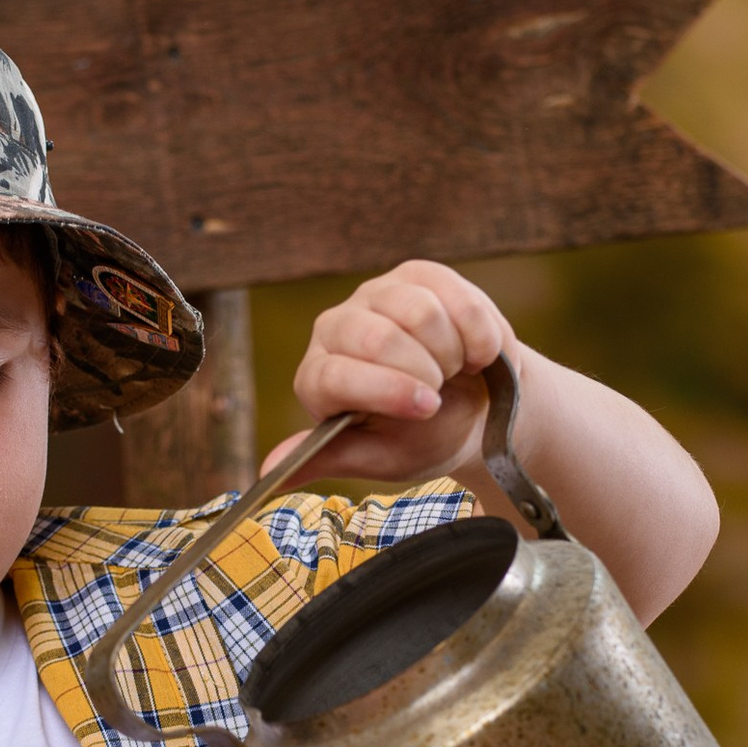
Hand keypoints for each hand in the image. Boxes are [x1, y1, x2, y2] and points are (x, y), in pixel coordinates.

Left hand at [273, 261, 515, 484]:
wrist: (478, 413)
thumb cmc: (423, 438)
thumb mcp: (378, 458)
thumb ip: (328, 458)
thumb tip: (269, 472)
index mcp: (318, 378)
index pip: (335, 374)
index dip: (387, 390)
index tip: (427, 408)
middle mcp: (335, 328)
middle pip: (377, 336)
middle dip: (424, 372)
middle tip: (438, 393)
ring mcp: (376, 295)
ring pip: (419, 311)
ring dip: (451, 352)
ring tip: (451, 371)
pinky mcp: (418, 275)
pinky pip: (454, 296)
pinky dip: (476, 333)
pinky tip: (473, 352)